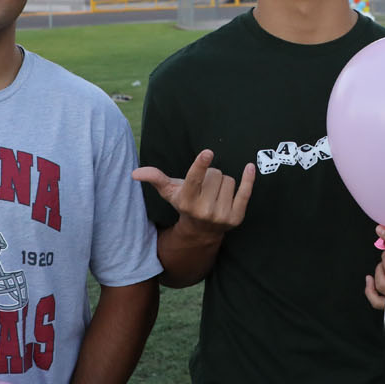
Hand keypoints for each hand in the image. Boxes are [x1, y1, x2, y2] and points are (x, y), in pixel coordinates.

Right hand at [133, 150, 255, 242]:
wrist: (202, 231)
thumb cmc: (185, 203)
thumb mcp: (169, 192)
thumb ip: (155, 178)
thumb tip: (135, 173)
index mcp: (187, 201)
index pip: (194, 180)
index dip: (200, 165)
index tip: (207, 152)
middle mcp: (204, 210)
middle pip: (216, 174)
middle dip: (212, 175)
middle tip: (205, 187)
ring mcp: (221, 215)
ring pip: (229, 180)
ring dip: (223, 182)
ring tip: (215, 193)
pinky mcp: (236, 217)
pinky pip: (245, 192)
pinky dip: (248, 179)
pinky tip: (249, 167)